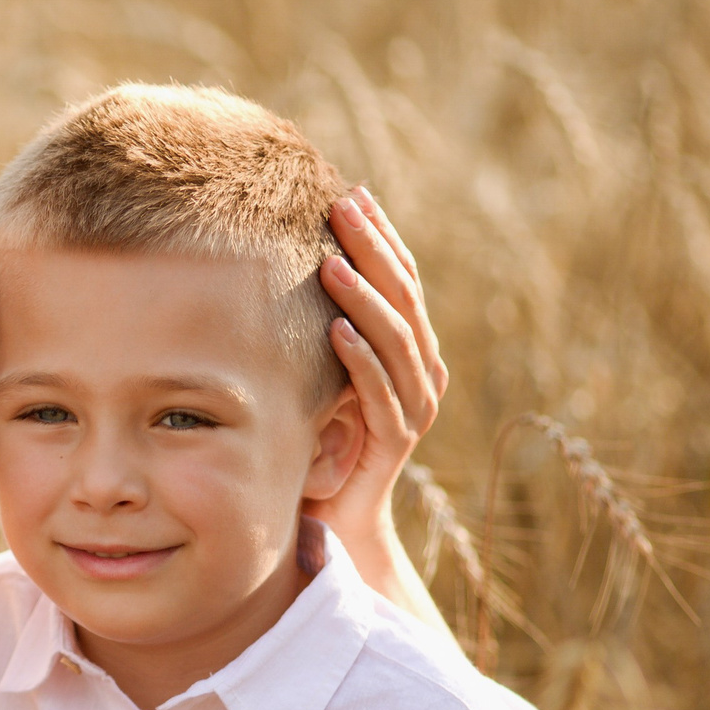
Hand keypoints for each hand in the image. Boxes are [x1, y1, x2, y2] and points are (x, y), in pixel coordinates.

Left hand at [308, 186, 446, 545]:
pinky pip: (381, 394)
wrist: (339, 516)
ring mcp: (413, 407)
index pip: (401, 279)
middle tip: (343, 207)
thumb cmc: (322, 437)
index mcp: (411, 349)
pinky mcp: (394, 441)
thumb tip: (288, 261)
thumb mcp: (321, 371)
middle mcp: (422, 372)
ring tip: (333, 263)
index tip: (352, 193)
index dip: (380, 236)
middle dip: (374, 249)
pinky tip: (337, 331)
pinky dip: (360, 360)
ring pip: (397, 340)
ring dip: (365, 298)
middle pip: (404, 298)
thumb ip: (324, 325)